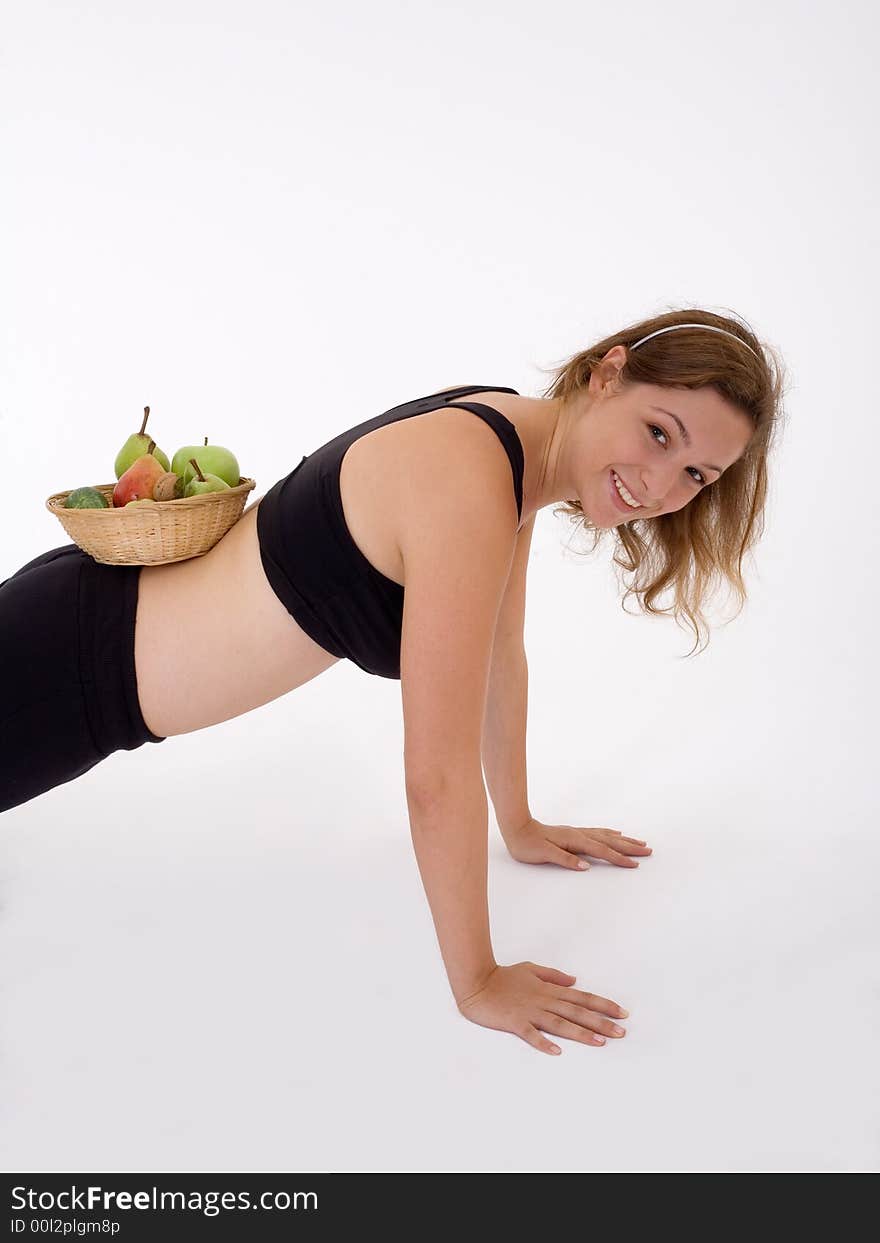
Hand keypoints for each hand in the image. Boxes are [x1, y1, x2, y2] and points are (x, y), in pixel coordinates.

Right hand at [457, 962, 629, 1054]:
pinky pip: (531, 1034)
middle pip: (577, 1012)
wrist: (476, 982)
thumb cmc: (503, 977)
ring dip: (581, 1033)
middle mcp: (544, 1001)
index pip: (581, 997)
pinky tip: (557, 1051)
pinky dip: (543, 1042)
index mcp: (549, 990)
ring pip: (560, 1023)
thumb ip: (553, 976)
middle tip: (621, 1032)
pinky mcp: (515, 1022)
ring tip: (601, 1042)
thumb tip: (574, 981)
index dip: (603, 1005)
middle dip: (600, 1022)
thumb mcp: (531, 969)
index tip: (622, 1012)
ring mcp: (530, 1012)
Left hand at [502, 817, 651, 870]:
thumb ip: (565, 859)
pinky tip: (616, 833)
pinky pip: (599, 833)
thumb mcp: (543, 854)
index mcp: (575, 840)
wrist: (516, 827)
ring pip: (606, 836)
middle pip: (610, 841)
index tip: (635, 864)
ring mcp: (577, 832)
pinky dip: (610, 834)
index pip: (601, 851)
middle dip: (630, 847)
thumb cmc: (527, 844)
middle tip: (649, 850)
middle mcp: (579, 834)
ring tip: (640, 842)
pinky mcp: (574, 833)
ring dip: (624, 840)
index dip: (618, 858)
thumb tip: (585, 866)